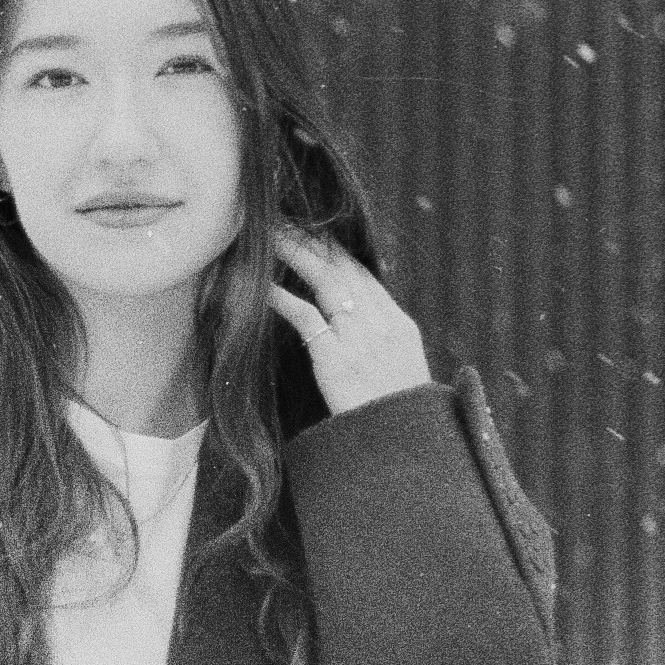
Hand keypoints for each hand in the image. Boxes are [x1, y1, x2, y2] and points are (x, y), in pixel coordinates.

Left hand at [268, 229, 430, 415]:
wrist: (403, 446)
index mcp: (398, 324)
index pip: (362, 273)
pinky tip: (261, 285)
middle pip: (343, 266)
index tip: (309, 230)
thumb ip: (378, 343)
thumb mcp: (400, 372)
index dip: (333, 248)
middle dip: (311, 238)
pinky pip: (304, 317)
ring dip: (295, 252)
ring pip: (325, 279)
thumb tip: (354, 325)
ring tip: (268, 234)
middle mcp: (381, 323)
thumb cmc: (396, 417)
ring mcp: (360, 338)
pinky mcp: (336, 357)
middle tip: (281, 218)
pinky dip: (281, 296)